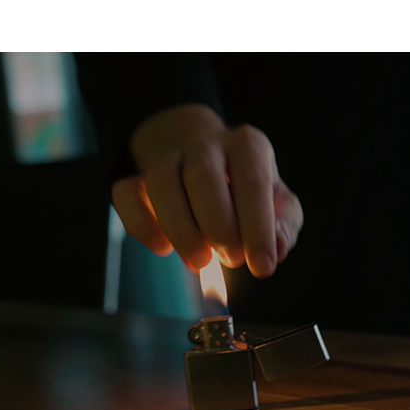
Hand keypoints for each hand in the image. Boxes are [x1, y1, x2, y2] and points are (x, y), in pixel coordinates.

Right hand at [111, 104, 302, 276]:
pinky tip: (162, 248)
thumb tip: (278, 250)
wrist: (199, 149)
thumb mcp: (276, 201)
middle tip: (231, 259)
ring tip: (199, 261)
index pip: (252, 181)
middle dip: (219, 228)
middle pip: (203, 178)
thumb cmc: (245, 185)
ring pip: (161, 184)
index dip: (258, 228)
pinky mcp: (136, 174)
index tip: (262, 266)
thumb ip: (283, 227)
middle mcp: (205, 143)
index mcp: (247, 145)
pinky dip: (141, 226)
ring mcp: (167, 156)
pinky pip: (125, 194)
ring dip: (181, 230)